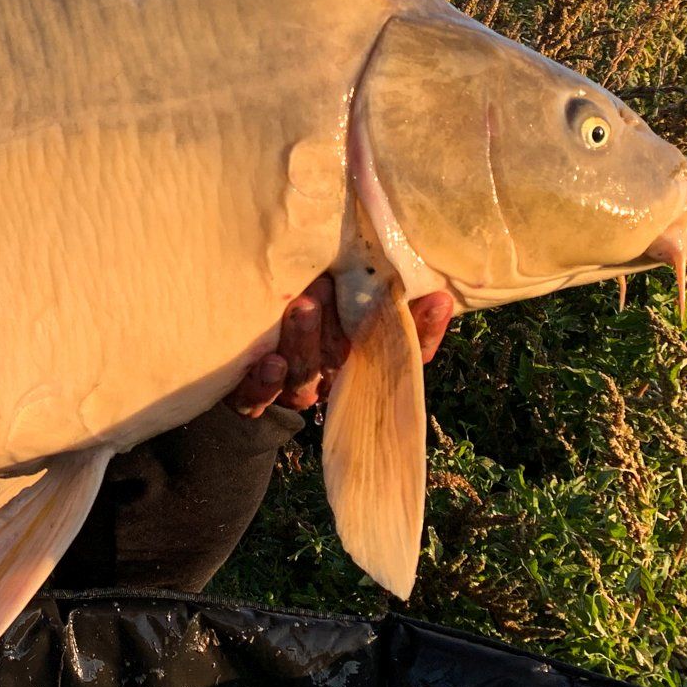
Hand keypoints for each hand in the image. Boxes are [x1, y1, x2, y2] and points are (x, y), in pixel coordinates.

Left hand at [226, 275, 452, 418]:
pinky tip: (269, 362)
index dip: (420, 333)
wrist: (246, 359)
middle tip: (326, 287)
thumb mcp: (349, 310)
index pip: (399, 356)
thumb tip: (440, 294)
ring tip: (302, 308)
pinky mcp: (249, 397)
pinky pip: (255, 399)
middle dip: (338, 328)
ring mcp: (288, 390)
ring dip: (304, 344)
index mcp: (356, 361)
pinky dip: (262, 384)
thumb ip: (392, 305)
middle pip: (340, 362)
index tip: (435, 298)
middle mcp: (326, 379)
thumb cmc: (310, 323)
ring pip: (301, 380)